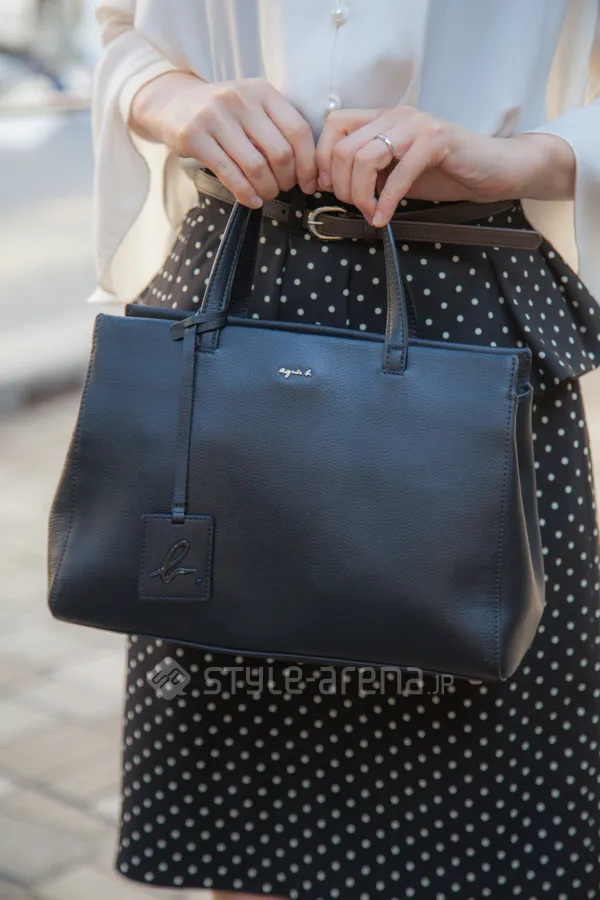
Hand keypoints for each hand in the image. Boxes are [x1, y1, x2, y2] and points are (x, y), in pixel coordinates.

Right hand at [130, 72, 317, 207]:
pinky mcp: (194, 136)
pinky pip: (229, 173)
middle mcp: (240, 99)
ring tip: (265, 194)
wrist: (170, 102)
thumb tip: (305, 170)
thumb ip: (275, 128)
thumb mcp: (250, 107)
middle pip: (280, 152)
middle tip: (282, 189)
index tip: (310, 183)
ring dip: (266, 189)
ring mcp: (215, 116)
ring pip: (256, 166)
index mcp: (262, 91)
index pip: (298, 130)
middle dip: (286, 180)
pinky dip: (244, 193)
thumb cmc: (220, 113)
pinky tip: (250, 200)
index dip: (308, 164)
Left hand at [315, 106, 575, 226]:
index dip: (322, 160)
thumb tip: (329, 185)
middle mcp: (397, 115)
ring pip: (364, 158)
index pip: (334, 126)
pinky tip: (384, 218)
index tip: (325, 189)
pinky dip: (385, 201)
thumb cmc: (445, 173)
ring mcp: (417, 125)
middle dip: (341, 187)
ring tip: (371, 213)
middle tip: (357, 208)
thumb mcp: (396, 173)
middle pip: (344, 148)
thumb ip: (367, 173)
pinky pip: (398, 173)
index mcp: (384, 118)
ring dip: (361, 194)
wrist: (493, 171)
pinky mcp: (437, 141)